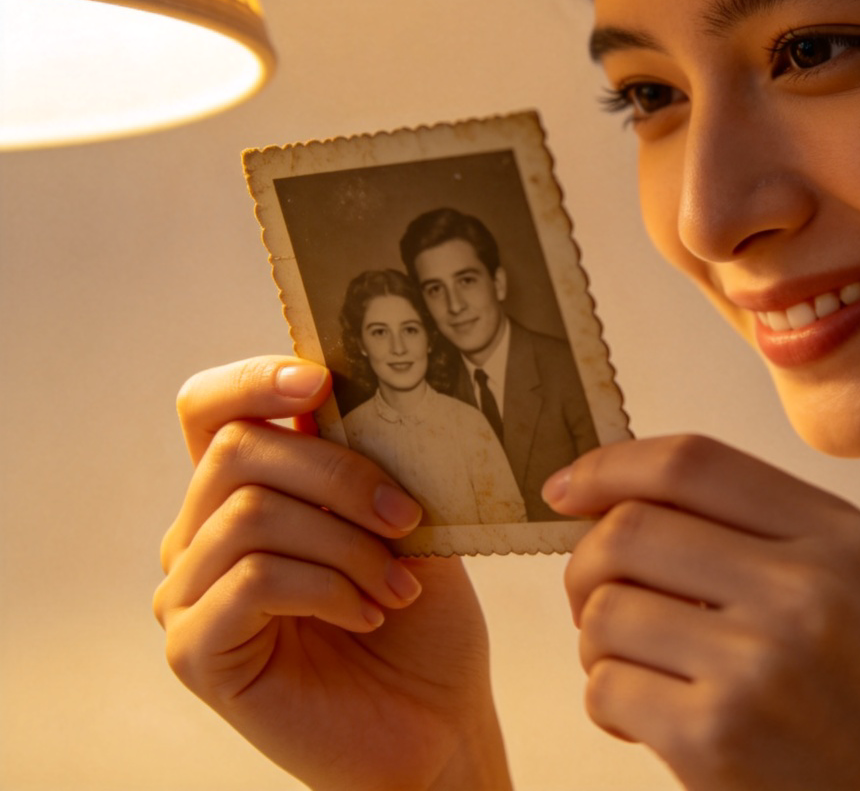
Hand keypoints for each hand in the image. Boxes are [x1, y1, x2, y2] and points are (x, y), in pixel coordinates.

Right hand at [154, 356, 510, 790]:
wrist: (432, 720)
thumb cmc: (419, 616)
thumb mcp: (403, 517)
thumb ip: (367, 456)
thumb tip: (353, 390)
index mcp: (245, 490)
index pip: (209, 407)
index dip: (253, 379)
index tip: (321, 382)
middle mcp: (200, 534)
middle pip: (237, 450)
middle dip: (338, 474)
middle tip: (406, 516)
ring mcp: (188, 592)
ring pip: (251, 514)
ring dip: (345, 543)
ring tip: (397, 583)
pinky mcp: (195, 649)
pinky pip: (254, 579)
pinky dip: (328, 587)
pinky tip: (370, 614)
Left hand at [543, 436, 859, 790]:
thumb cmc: (856, 697)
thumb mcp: (842, 583)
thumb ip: (745, 526)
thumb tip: (602, 495)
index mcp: (839, 535)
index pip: (690, 462)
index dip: (609, 466)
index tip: (563, 488)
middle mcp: (807, 588)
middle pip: (630, 529)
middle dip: (585, 564)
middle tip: (594, 601)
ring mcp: (763, 663)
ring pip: (606, 609)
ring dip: (595, 641)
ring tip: (637, 668)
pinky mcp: (718, 736)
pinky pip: (604, 686)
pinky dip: (607, 702)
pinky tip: (649, 722)